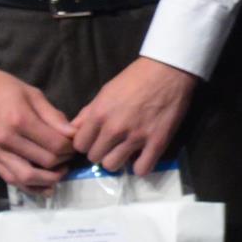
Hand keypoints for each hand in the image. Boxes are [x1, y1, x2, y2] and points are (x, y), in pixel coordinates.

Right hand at [0, 64, 75, 192]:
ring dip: (48, 180)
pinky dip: (28, 185)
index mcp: (20, 120)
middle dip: (64, 162)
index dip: (71, 148)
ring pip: (26, 177)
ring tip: (59, 173)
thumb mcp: (32, 93)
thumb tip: (73, 134)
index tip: (75, 144)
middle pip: (45, 162)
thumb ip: (53, 116)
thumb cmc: (0, 85)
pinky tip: (42, 184)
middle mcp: (5, 139)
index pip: (55, 145)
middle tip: (69, 157)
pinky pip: (8, 178)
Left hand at [67, 56, 200, 177]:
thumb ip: (88, 112)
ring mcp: (136, 138)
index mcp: (98, 115)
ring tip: (125, 151)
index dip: (87, 143)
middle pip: (94, 157)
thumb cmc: (134, 78)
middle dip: (101, 151)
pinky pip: (142, 169)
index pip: (79, 145)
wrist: (167, 72)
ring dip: (117, 160)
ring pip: (113, 165)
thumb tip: (73, 129)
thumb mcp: (105, 92)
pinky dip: (140, 167)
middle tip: (111, 144)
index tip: (96, 139)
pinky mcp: (157, 143)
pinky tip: (142, 157)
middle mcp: (114, 129)